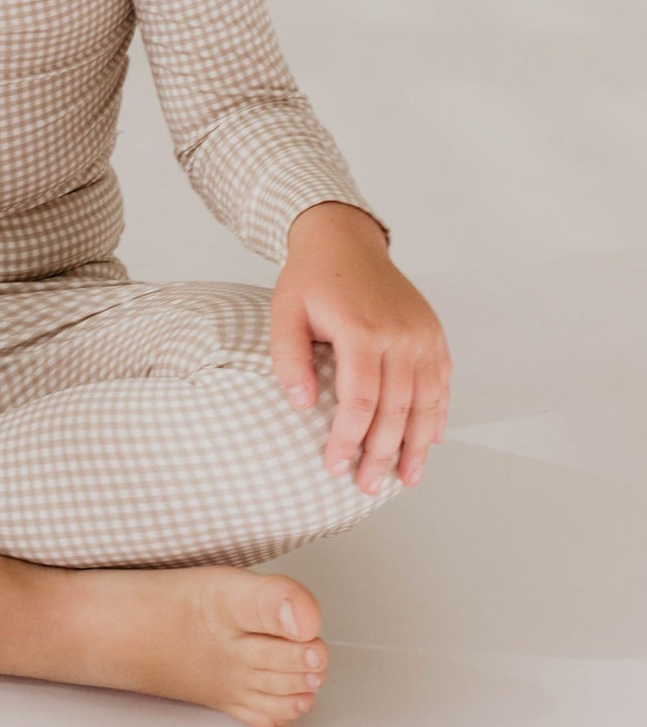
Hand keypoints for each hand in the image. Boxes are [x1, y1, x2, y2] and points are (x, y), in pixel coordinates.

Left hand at [271, 204, 451, 492]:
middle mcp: (399, 333)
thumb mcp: (284, 311)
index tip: (335, 465)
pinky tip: (429, 443)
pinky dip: (437, 416)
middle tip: (368, 486)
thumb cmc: (311, 280)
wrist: (345, 240)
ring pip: (426, 402)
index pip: (360, 399)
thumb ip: (288, 358)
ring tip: (405, 478)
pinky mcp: (433, 334)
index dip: (349, 439)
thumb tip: (303, 405)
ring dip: (417, 445)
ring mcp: (422, 334)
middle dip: (382, 454)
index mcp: (361, 328)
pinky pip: (441, 383)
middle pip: (396, 408)